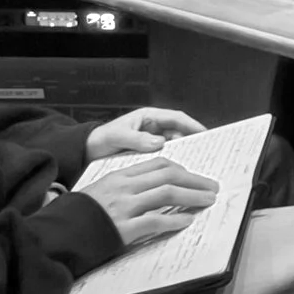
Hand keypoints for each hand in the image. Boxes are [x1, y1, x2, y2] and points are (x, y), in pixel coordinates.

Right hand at [77, 155, 220, 248]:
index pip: (157, 164)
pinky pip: (156, 220)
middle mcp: (124, 187)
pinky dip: (175, 220)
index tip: (195, 176)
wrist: (56, 234)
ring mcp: (124, 207)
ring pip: (167, 194)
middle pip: (168, 175)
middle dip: (195, 180)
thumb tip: (151, 190)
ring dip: (193, 196)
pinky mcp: (123, 229)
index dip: (182, 169)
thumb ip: (124, 188)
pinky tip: (187, 221)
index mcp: (119, 176)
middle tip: (212, 187)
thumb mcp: (100, 191)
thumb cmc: (77, 215)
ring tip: (208, 201)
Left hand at [86, 106, 205, 159]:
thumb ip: (136, 139)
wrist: (87, 152)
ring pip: (174, 147)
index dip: (192, 125)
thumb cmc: (101, 139)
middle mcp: (154, 128)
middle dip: (193, 142)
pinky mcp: (149, 155)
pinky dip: (172, 165)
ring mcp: (152, 142)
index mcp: (149, 117)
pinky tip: (178, 176)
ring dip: (184, 155)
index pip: (176, 118)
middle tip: (206, 154)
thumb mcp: (117, 136)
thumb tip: (159, 142)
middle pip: (180, 133)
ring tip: (195, 168)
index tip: (205, 134)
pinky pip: (165, 158)